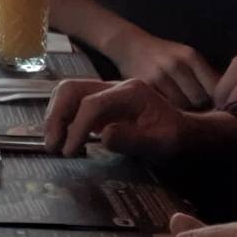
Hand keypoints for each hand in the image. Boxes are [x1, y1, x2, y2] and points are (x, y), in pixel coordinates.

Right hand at [43, 78, 202, 158]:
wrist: (185, 131)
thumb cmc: (175, 138)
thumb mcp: (161, 143)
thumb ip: (134, 139)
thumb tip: (104, 135)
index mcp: (131, 92)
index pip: (93, 103)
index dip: (77, 127)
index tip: (70, 151)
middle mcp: (114, 85)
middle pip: (72, 88)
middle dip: (57, 116)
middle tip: (52, 145)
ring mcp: (105, 91)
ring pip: (68, 91)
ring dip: (55, 115)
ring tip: (53, 142)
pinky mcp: (100, 101)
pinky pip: (73, 101)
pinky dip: (61, 116)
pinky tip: (62, 136)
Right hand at [107, 30, 218, 109]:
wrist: (130, 45)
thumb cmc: (164, 54)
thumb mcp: (186, 56)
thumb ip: (204, 74)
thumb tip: (225, 99)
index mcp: (191, 56)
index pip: (214, 87)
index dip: (217, 100)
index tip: (214, 105)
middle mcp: (176, 65)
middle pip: (199, 99)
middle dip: (200, 106)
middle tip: (196, 108)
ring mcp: (160, 76)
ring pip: (182, 105)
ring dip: (184, 109)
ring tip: (181, 107)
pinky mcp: (145, 85)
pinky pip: (165, 105)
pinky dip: (168, 108)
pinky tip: (166, 105)